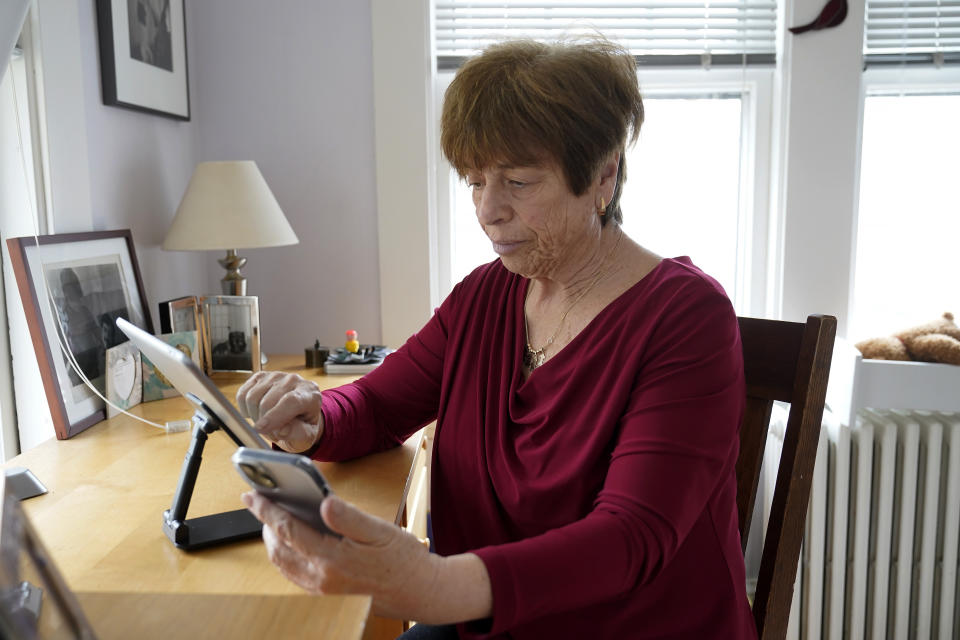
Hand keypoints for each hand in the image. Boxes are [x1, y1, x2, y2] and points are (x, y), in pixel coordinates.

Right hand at [236, 371, 323, 451]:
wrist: (297, 415)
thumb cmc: (303, 427)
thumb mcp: (306, 436)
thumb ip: (297, 433)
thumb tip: (282, 430)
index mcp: (310, 394)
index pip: (291, 401)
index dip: (274, 415)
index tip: (260, 429)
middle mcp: (294, 380)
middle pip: (267, 402)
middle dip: (265, 425)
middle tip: (273, 434)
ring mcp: (276, 376)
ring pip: (252, 398)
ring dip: (255, 417)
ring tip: (268, 424)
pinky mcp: (260, 377)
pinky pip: (242, 395)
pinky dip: (245, 409)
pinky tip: (257, 413)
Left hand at [242, 491, 448, 620]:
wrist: (419, 592)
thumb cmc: (403, 560)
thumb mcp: (381, 531)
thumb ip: (350, 518)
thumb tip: (325, 503)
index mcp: (332, 560)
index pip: (288, 530)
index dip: (266, 511)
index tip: (252, 494)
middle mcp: (321, 579)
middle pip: (278, 549)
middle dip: (265, 524)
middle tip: (260, 502)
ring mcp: (322, 591)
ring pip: (283, 563)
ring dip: (273, 540)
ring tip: (273, 518)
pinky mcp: (326, 595)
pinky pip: (295, 574)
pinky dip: (286, 554)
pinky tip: (294, 540)